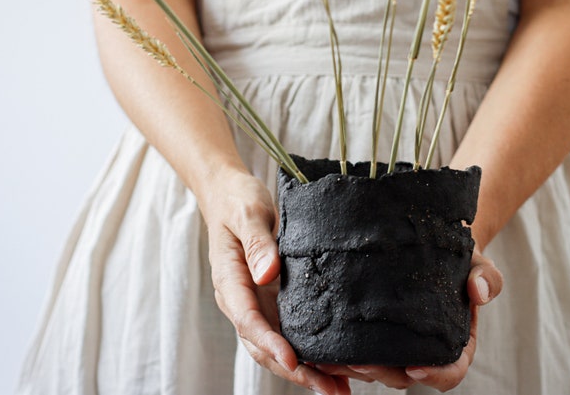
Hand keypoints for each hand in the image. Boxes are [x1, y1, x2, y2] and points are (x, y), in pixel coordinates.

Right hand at [198, 167, 350, 394]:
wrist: (230, 195)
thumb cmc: (236, 201)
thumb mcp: (247, 214)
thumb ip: (256, 243)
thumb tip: (268, 274)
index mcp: (231, 282)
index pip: (248, 320)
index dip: (271, 343)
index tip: (294, 360)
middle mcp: (243, 301)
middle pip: (265, 345)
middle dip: (296, 371)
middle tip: (328, 390)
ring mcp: (259, 304)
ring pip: (280, 346)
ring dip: (308, 370)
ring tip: (339, 390)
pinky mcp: (275, 301)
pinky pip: (292, 332)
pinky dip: (312, 352)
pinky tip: (337, 368)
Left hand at [316, 249, 502, 391]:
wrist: (431, 243)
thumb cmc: (458, 257)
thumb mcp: (477, 263)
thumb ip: (486, 277)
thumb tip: (481, 292)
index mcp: (455, 343)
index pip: (450, 371)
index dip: (434, 375)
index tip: (414, 367)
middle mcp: (424, 351)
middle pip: (404, 376)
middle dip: (382, 373)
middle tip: (361, 362)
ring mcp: (398, 346)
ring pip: (378, 369)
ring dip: (355, 369)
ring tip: (332, 357)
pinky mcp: (375, 334)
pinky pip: (359, 351)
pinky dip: (341, 354)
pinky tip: (320, 347)